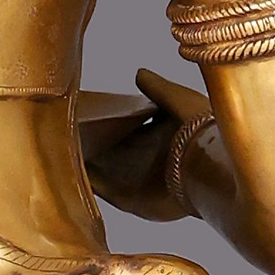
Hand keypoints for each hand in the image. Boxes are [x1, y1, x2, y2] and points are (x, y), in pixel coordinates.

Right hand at [78, 70, 212, 221]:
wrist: (215, 167)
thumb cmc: (205, 130)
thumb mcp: (179, 99)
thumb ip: (158, 88)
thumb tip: (139, 73)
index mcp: (164, 137)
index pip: (131, 127)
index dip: (112, 118)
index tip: (89, 107)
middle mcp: (152, 160)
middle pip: (115, 150)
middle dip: (95, 141)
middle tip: (67, 125)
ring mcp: (142, 183)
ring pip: (105, 170)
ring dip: (86, 161)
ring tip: (59, 145)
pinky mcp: (135, 202)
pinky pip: (104, 192)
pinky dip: (87, 181)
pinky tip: (70, 168)